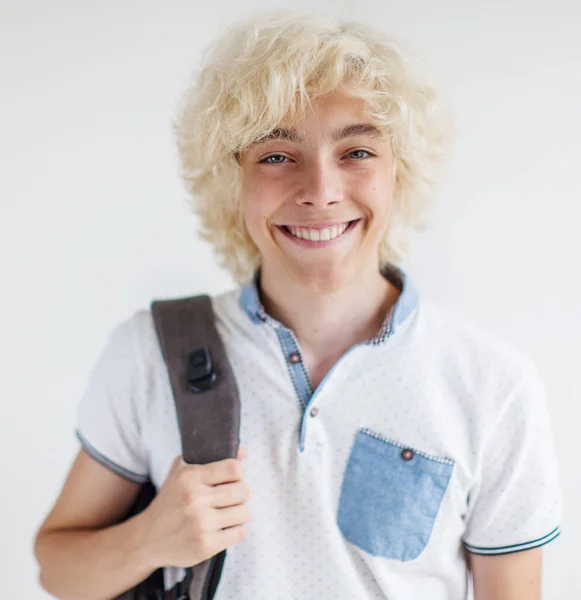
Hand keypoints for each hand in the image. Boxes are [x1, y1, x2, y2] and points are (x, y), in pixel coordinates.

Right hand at [140, 446, 250, 568]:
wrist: (147, 538)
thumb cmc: (170, 501)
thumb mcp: (182, 473)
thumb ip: (211, 459)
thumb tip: (243, 452)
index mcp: (190, 476)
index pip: (234, 469)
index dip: (238, 474)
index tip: (232, 480)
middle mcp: (194, 499)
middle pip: (243, 491)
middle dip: (241, 494)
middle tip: (231, 499)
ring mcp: (200, 523)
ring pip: (245, 512)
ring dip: (240, 513)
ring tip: (227, 513)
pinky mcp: (205, 545)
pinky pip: (239, 533)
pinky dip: (235, 531)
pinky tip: (222, 528)